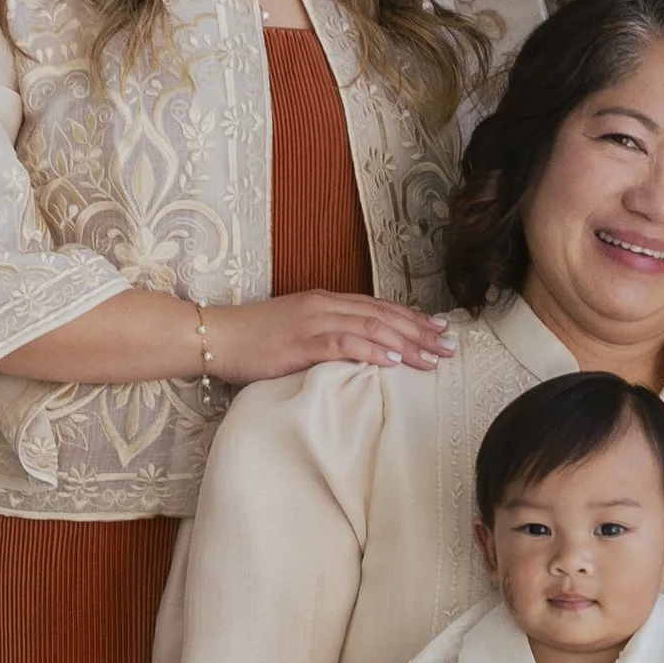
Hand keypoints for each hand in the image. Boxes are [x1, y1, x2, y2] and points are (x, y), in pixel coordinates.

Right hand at [206, 291, 450, 384]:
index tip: (439, 331)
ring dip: (405, 343)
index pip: (379, 308)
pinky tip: (393, 360)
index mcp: (326, 302)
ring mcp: (313, 321)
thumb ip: (327, 337)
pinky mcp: (301, 341)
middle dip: (420, 331)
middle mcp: (325, 305)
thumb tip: (357, 353)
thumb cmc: (252, 340)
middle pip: (383, 315)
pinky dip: (371, 349)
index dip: (412, 319)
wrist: (214, 336)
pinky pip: (343, 342)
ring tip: (431, 357)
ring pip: (371, 327)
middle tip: (449, 346)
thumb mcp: (296, 333)